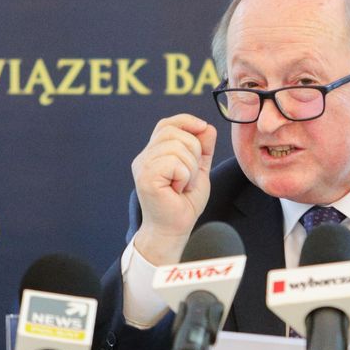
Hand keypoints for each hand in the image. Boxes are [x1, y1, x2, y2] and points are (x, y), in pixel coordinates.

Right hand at [131, 114, 216, 264]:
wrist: (174, 229)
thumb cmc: (184, 203)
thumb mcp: (198, 170)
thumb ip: (202, 148)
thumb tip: (207, 127)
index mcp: (154, 153)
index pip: (166, 124)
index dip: (186, 121)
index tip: (203, 128)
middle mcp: (144, 157)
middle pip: (174, 133)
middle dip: (194, 151)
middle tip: (190, 176)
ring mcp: (143, 166)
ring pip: (177, 147)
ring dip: (190, 168)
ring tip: (183, 185)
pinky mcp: (146, 177)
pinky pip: (174, 162)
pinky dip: (185, 176)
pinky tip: (178, 190)